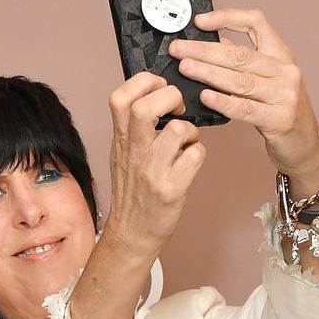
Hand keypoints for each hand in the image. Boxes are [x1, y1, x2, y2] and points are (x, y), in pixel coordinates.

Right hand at [101, 72, 206, 266]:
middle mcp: (134, 153)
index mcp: (121, 140)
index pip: (120, 96)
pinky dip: (198, 153)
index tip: (158, 89)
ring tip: (186, 141)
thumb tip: (154, 96)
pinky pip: (196, 155)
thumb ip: (133, 127)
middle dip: (170, 97)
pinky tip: (190, 162)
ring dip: (190, 129)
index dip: (144, 82)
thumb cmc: (132, 193)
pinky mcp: (171, 189)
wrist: (131, 236)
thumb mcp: (122, 155)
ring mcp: (153, 172)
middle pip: (146, 107)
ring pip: (178, 129)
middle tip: (177, 109)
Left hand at [169, 9, 318, 192]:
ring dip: (208, 72)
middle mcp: (285, 70)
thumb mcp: (267, 80)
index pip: (256, 22)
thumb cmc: (280, 111)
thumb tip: (209, 46)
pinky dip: (223, 102)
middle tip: (178, 49)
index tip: (200, 21)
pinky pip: (246, 108)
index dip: (227, 17)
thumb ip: (243, 63)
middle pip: (240, 54)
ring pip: (240, 79)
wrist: (305, 145)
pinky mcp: (280, 119)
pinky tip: (205, 97)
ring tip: (185, 68)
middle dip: (204, 49)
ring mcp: (284, 94)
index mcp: (281, 54)